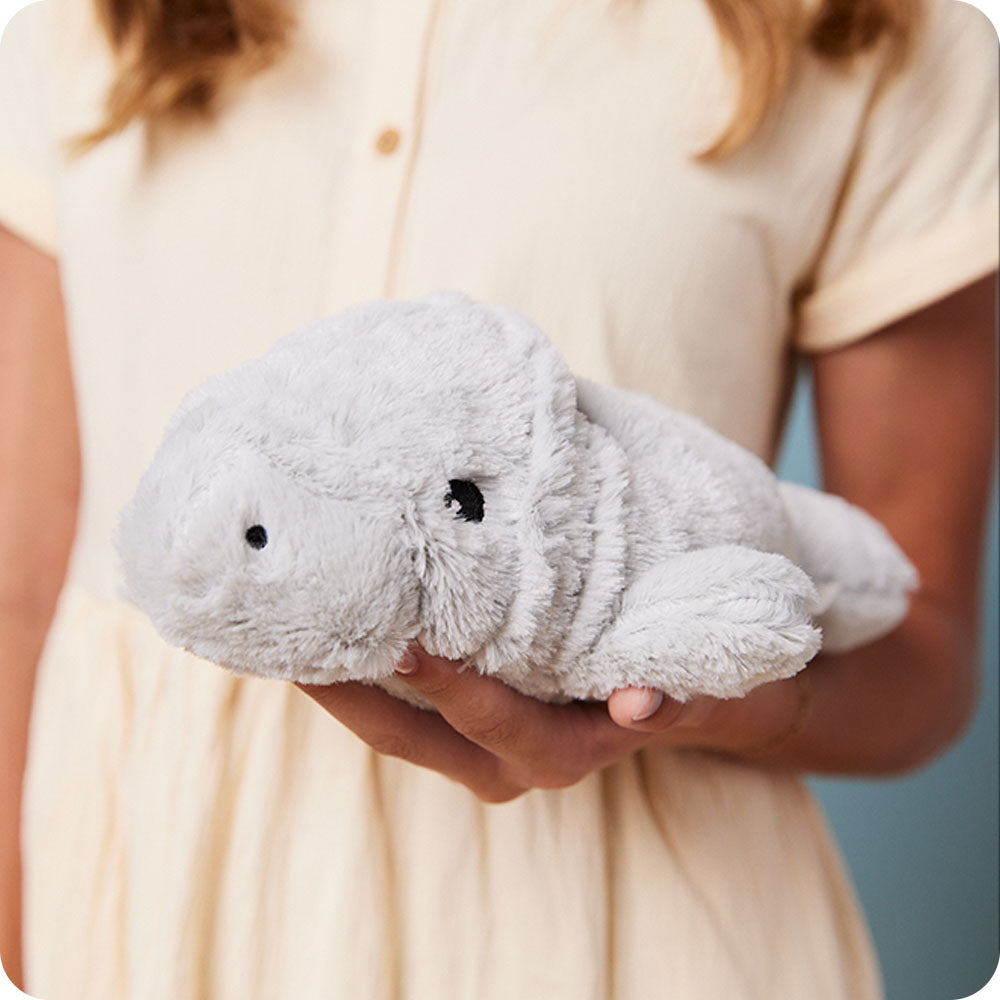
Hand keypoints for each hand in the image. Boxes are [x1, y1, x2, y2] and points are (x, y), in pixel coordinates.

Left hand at [295, 646, 805, 801]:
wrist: (689, 695)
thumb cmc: (692, 683)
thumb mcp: (699, 688)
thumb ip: (672, 699)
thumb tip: (638, 703)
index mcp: (561, 750)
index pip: (490, 722)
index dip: (446, 688)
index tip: (401, 643)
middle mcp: (511, 758)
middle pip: (410, 734)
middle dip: (350, 691)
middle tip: (295, 631)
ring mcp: (481, 741)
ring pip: (394, 723)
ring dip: (343, 681)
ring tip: (290, 623)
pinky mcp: (467, 717)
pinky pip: (401, 703)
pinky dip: (362, 670)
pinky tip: (329, 623)